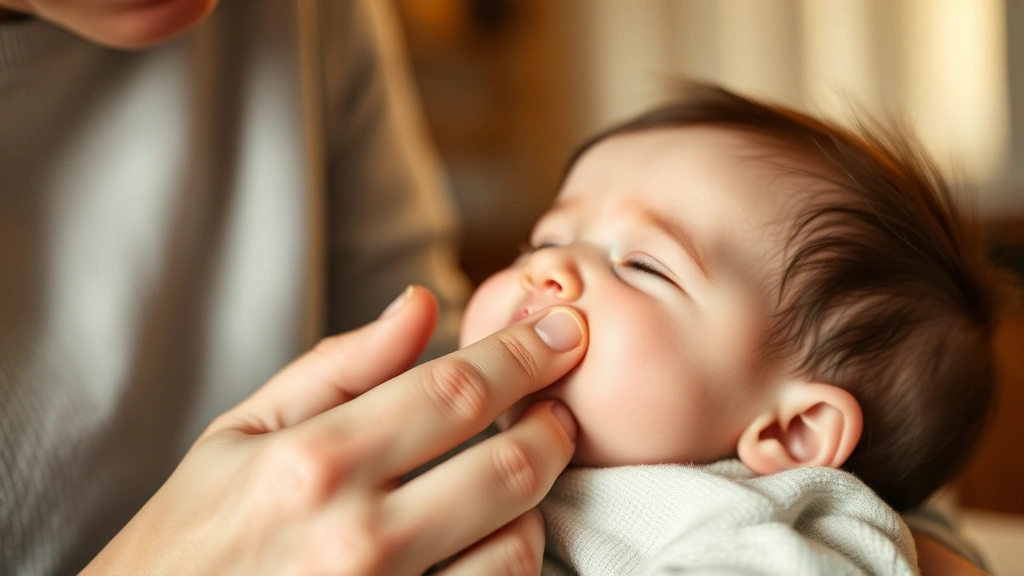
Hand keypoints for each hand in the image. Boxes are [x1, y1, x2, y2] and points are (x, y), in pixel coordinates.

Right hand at [81, 286, 586, 574]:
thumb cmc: (192, 536)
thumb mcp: (242, 433)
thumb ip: (339, 366)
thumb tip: (421, 303)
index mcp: (312, 462)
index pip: (453, 391)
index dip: (524, 354)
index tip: (561, 332)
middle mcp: (355, 537)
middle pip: (504, 466)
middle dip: (551, 424)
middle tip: (558, 404)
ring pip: (515, 542)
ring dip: (534, 500)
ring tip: (516, 474)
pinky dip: (510, 558)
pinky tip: (492, 533)